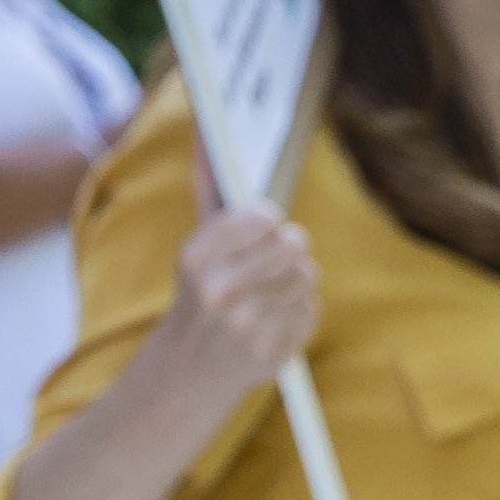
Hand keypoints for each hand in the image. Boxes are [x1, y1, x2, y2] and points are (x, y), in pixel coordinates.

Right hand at [152, 202, 321, 402]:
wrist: (188, 367)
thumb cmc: (198, 291)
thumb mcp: (196, 244)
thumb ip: (208, 189)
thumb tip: (204, 132)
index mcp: (197, 257)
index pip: (262, 215)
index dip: (267, 219)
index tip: (260, 227)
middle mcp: (222, 291)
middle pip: (292, 242)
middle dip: (288, 245)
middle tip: (274, 254)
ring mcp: (249, 325)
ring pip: (307, 274)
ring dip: (296, 275)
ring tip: (273, 285)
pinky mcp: (272, 350)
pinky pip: (311, 306)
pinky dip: (299, 306)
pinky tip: (275, 312)